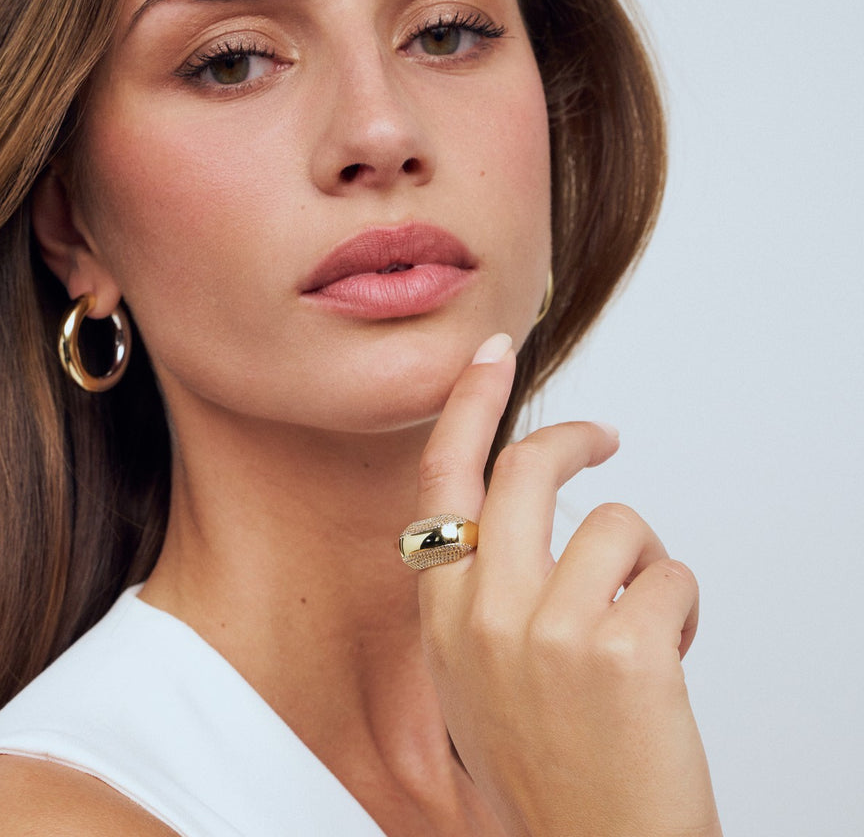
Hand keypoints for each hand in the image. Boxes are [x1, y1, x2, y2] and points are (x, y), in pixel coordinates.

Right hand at [415, 334, 720, 836]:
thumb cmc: (544, 768)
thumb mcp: (473, 672)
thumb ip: (480, 590)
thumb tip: (525, 514)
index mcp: (442, 614)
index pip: (444, 478)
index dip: (469, 405)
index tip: (491, 355)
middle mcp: (482, 612)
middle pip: (529, 469)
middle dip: (576, 439)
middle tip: (605, 439)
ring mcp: (548, 630)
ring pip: (619, 525)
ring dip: (645, 567)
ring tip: (639, 626)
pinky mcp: (619, 651)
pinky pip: (671, 576)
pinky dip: (682, 609)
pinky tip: (666, 662)